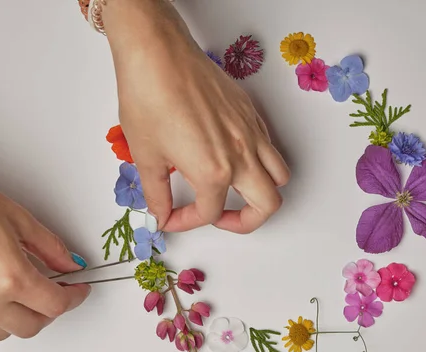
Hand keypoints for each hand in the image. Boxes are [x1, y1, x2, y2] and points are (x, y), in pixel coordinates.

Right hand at [0, 191, 89, 340]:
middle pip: (31, 326)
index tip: (79, 291)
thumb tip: (70, 264)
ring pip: (2, 332)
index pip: (55, 305)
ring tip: (21, 291)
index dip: (74, 298)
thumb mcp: (15, 219)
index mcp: (10, 279)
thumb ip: (48, 247)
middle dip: (48, 310)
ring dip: (18, 317)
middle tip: (57, 290)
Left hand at [104, 0, 289, 233]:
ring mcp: (252, 134)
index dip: (186, 222)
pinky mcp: (252, 115)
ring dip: (263, 193)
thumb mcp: (146, 155)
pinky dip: (261, 163)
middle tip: (220, 219)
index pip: (210, 214)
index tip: (171, 217)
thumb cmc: (149, 98)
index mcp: (213, 172)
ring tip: (238, 193)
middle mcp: (241, 156)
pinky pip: (271, 149)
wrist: (158, 54)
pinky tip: (234, 158)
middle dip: (246, 222)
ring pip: (279, 177)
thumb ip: (157, 194)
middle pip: (267, 205)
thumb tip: (160, 214)